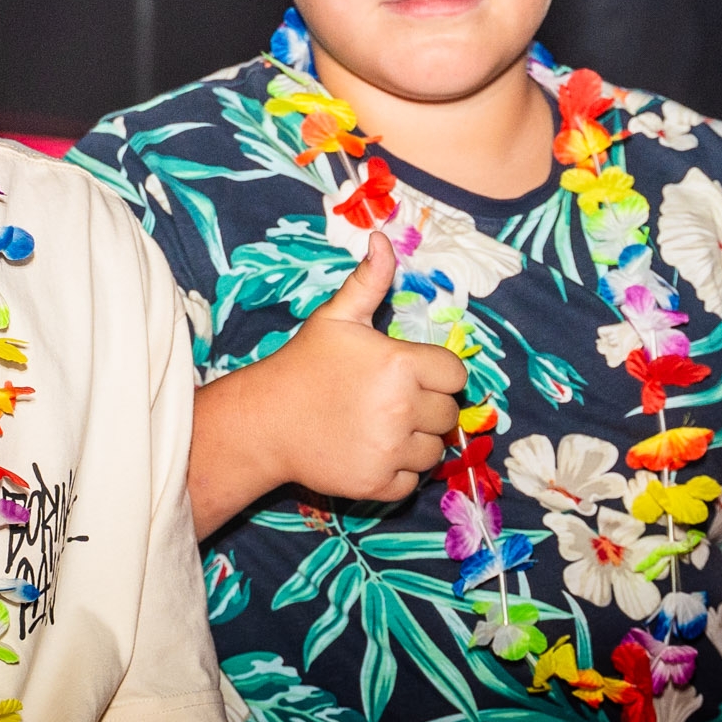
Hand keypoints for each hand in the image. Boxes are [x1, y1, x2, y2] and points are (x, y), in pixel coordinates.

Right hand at [253, 231, 467, 501]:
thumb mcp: (336, 317)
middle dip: (427, 407)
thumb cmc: (304, 364)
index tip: (409, 374)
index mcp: (401, 365)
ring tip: (380, 426)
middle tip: (389, 401)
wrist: (265, 420)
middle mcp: (403, 409)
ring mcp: (390, 449)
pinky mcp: (378, 483)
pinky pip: (412, 480)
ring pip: (434, 450)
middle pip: (448, 414)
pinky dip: (397, 470)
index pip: (456, 375)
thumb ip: (369, 280)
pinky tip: (371, 451)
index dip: (436, 373)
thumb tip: (383, 238)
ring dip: (416, 440)